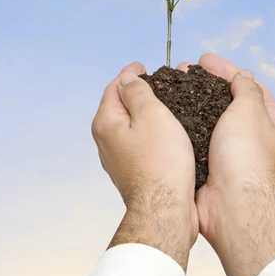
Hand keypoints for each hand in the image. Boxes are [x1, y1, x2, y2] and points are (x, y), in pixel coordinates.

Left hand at [91, 61, 198, 270]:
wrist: (165, 209)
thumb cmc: (161, 162)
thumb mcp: (151, 114)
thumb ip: (137, 91)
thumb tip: (127, 78)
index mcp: (106, 123)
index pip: (115, 87)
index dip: (130, 74)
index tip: (144, 66)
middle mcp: (107, 141)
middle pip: (121, 106)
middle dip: (138, 92)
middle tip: (160, 83)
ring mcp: (118, 158)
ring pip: (132, 125)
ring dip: (147, 113)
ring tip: (167, 105)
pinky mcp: (134, 171)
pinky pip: (140, 142)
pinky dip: (151, 132)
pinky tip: (168, 133)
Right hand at [177, 53, 274, 275]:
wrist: (232, 203)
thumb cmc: (245, 155)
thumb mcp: (250, 110)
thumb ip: (246, 88)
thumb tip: (243, 75)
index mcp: (269, 120)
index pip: (247, 85)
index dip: (225, 69)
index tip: (203, 59)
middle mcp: (250, 134)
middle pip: (225, 100)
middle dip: (204, 83)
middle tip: (182, 71)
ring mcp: (228, 149)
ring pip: (207, 117)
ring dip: (190, 101)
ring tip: (170, 88)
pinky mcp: (209, 162)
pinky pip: (195, 136)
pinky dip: (183, 123)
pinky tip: (167, 114)